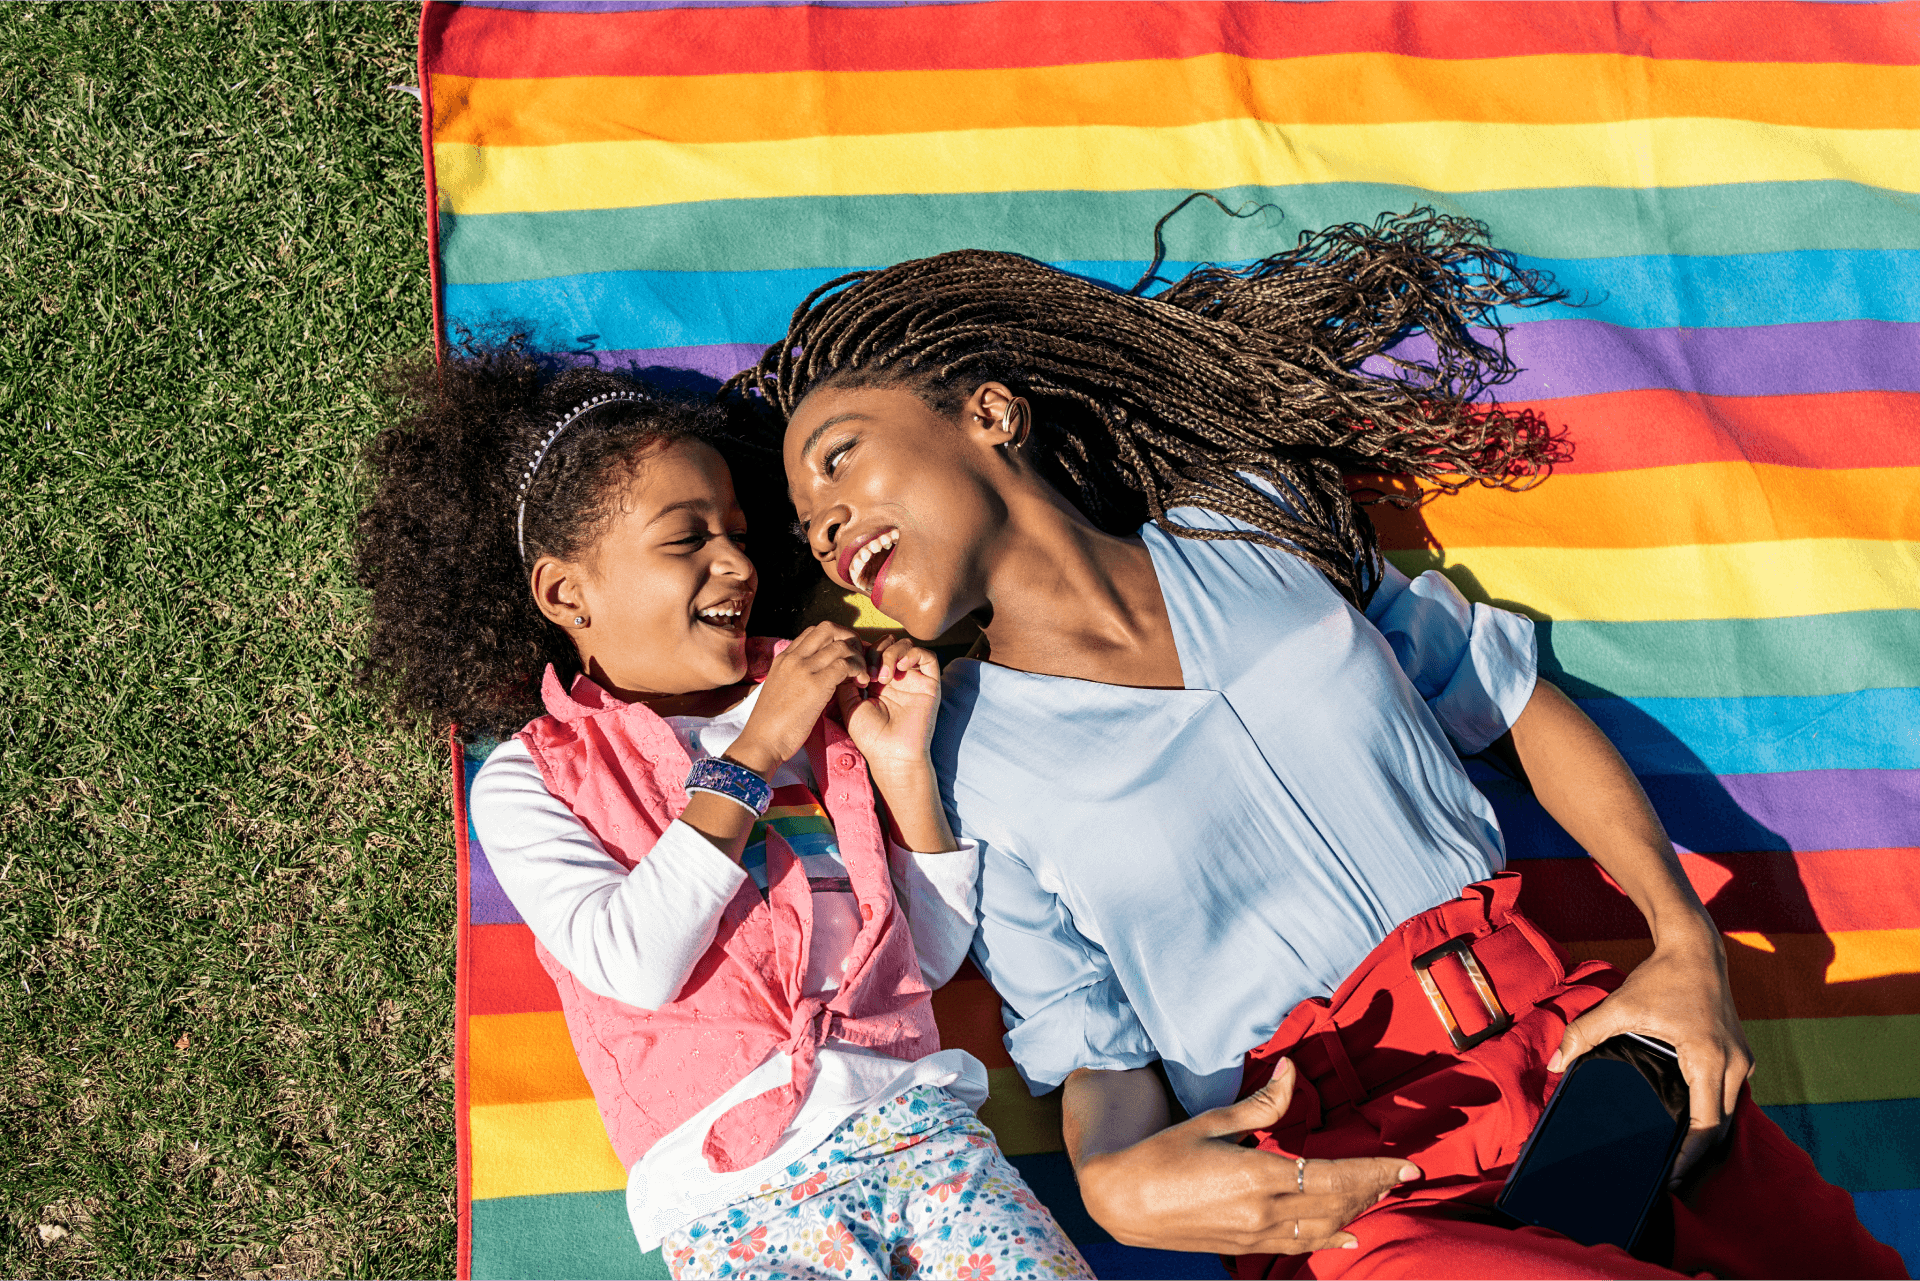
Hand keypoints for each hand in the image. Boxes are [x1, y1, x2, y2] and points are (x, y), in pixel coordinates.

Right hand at [728, 622, 869, 776]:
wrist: (762, 741)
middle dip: (849, 639)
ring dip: (858, 658)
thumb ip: (796, 676)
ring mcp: (804, 668)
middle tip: (858, 660)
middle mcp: (794, 658)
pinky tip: (860, 684)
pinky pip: (846, 665)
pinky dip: (859, 671)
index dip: (835, 639)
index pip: (814, 632)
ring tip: (861, 677)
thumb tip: (817, 674)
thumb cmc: (772, 724)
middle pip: (829, 628)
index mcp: (784, 658)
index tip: (844, 657)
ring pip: (841, 645)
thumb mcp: (780, 689)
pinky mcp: (816, 684)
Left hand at [836, 637, 942, 783]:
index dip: (861, 651)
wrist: (892, 754)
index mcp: (875, 680)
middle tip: (868, 675)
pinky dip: (913, 654)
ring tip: (883, 677)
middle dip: (874, 652)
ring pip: (905, 645)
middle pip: (887, 643)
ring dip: (891, 654)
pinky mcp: (929, 683)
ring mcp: (912, 679)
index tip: (853, 666)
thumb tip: (844, 659)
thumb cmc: (870, 736)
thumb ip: (845, 680)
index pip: (870, 650)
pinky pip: (927, 656)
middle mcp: (895, 677)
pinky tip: (901, 668)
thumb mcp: (848, 705)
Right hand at [1078, 1060, 1417, 1254]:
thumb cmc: (1160, 1153)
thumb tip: (1292, 1069)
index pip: (1337, 1176)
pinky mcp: (1244, 1247)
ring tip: (1381, 1194)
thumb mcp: (1211, 1122)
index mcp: (1260, 1175)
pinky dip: (1330, 1239)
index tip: (1411, 1164)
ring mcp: (1256, 1235)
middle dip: (1375, 1188)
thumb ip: (1261, 1104)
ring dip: (1357, 1210)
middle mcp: (1265, 1211)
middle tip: (1403, 1174)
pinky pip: (1300, 1245)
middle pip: (1338, 1203)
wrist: (1121, 1201)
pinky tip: (1348, 1235)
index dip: (1378, 1171)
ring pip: (1325, 1227)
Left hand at [1547, 926, 1752, 1183]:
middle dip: (1696, 1155)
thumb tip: (1554, 1065)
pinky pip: (1727, 1095)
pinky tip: (1685, 1124)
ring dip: (1704, 1135)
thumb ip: (1584, 1033)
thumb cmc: (1660, 977)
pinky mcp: (1740, 1055)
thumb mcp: (1620, 1005)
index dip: (1688, 1158)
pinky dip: (1710, 1113)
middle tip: (1666, 1176)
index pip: (1705, 1126)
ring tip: (1674, 1157)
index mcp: (1709, 1060)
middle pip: (1719, 1127)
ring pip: (1726, 1113)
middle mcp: (1735, 1065)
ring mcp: (1743, 1061)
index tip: (1669, 1179)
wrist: (1696, 948)